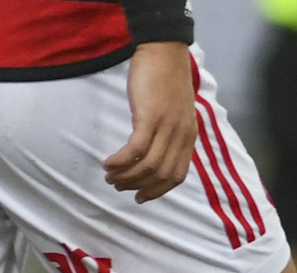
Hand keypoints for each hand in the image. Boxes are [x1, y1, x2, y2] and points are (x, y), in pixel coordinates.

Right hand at [104, 42, 196, 203]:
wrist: (164, 51)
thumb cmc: (165, 79)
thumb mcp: (175, 111)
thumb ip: (170, 133)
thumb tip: (154, 154)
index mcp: (188, 135)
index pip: (177, 175)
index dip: (157, 191)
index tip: (139, 197)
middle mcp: (180, 134)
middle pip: (160, 175)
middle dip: (137, 186)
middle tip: (119, 185)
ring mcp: (166, 126)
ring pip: (147, 166)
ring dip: (126, 176)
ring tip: (110, 175)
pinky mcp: (150, 117)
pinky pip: (135, 150)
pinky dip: (120, 162)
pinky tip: (108, 163)